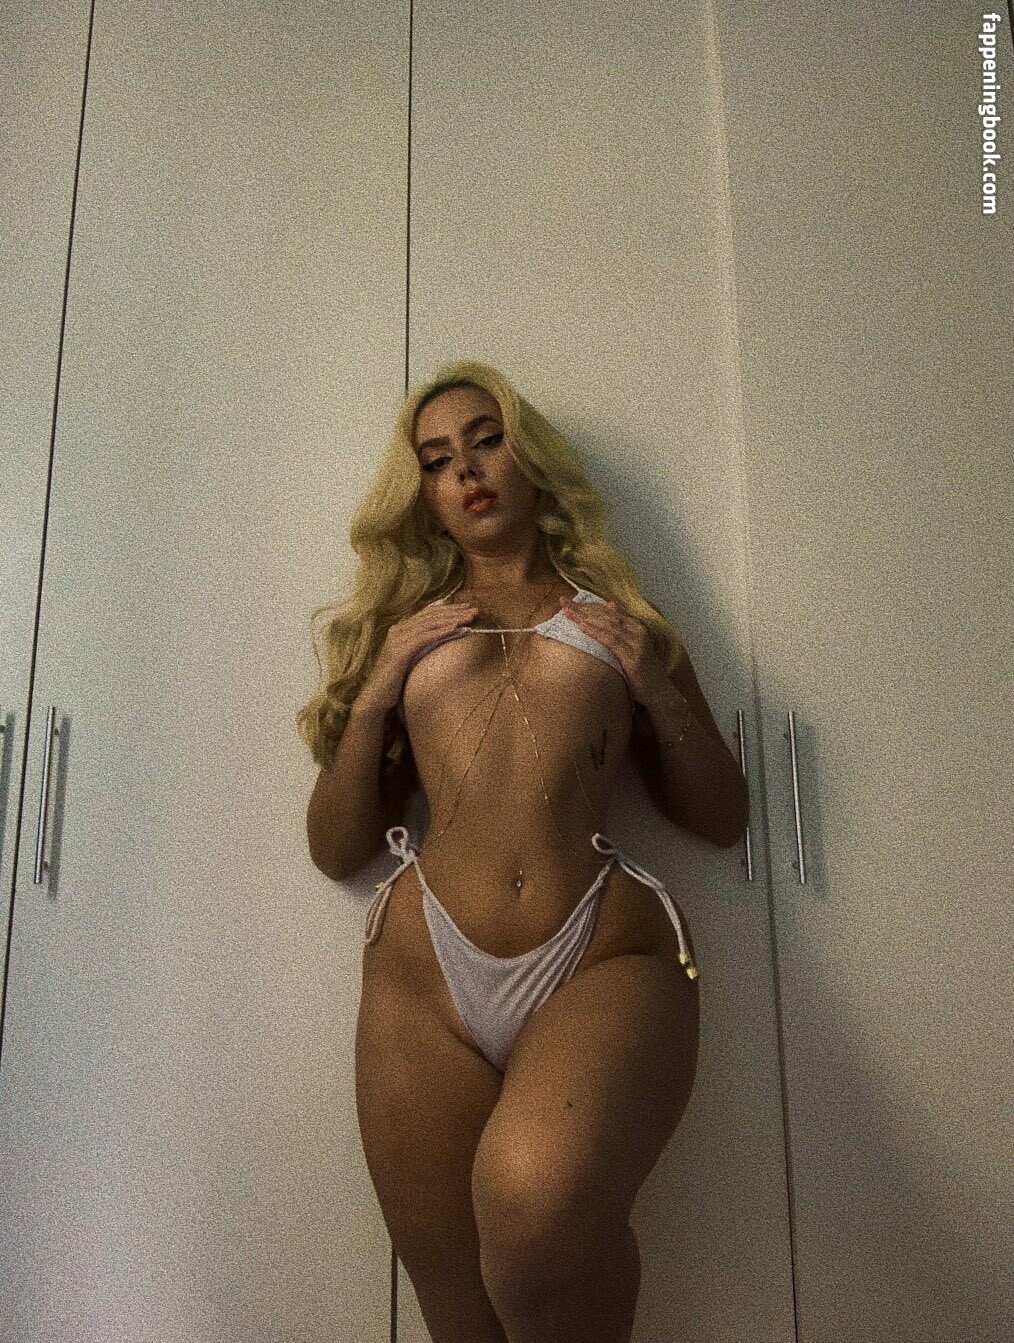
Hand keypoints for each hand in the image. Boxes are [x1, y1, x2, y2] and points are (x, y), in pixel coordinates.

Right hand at [359, 601, 477, 713]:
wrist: (375, 698)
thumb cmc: (394, 682)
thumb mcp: (411, 660)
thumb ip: (422, 648)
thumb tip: (441, 643)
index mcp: (401, 630)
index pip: (428, 614)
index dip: (448, 609)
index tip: (468, 608)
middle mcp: (398, 630)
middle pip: (431, 615)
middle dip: (454, 611)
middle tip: (475, 610)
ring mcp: (398, 639)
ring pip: (429, 624)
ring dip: (452, 619)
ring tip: (470, 617)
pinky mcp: (399, 651)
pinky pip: (424, 637)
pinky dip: (441, 631)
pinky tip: (456, 628)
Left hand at [560, 596, 671, 708]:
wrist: (659, 692)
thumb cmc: (642, 672)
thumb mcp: (630, 648)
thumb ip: (619, 631)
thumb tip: (609, 607)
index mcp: (635, 626)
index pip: (608, 612)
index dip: (588, 605)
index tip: (568, 601)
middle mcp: (637, 630)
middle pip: (606, 615)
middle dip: (583, 608)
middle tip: (563, 602)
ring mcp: (636, 642)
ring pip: (607, 625)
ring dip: (586, 617)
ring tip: (568, 612)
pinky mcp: (633, 656)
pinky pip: (611, 641)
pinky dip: (596, 632)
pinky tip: (583, 627)